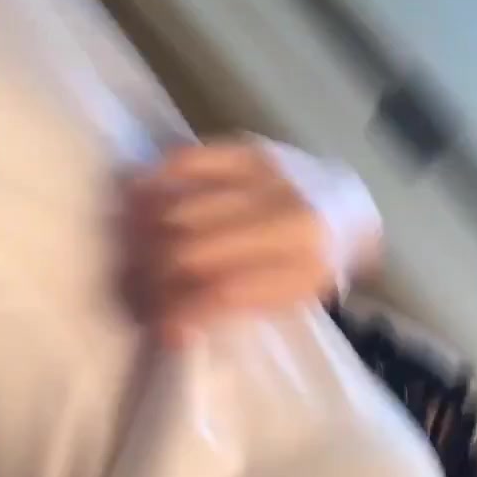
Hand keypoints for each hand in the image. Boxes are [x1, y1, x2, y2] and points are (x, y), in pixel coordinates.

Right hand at [123, 138, 381, 344]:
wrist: (349, 208)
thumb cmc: (314, 265)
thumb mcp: (289, 298)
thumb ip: (237, 310)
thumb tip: (171, 327)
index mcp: (301, 268)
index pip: (223, 293)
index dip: (180, 311)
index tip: (155, 325)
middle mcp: (286, 219)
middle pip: (194, 251)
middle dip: (154, 276)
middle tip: (132, 288)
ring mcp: (266, 179)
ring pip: (183, 209)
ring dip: (144, 236)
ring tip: (127, 253)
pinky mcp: (249, 148)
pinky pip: (188, 161)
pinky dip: (154, 182)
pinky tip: (134, 200)